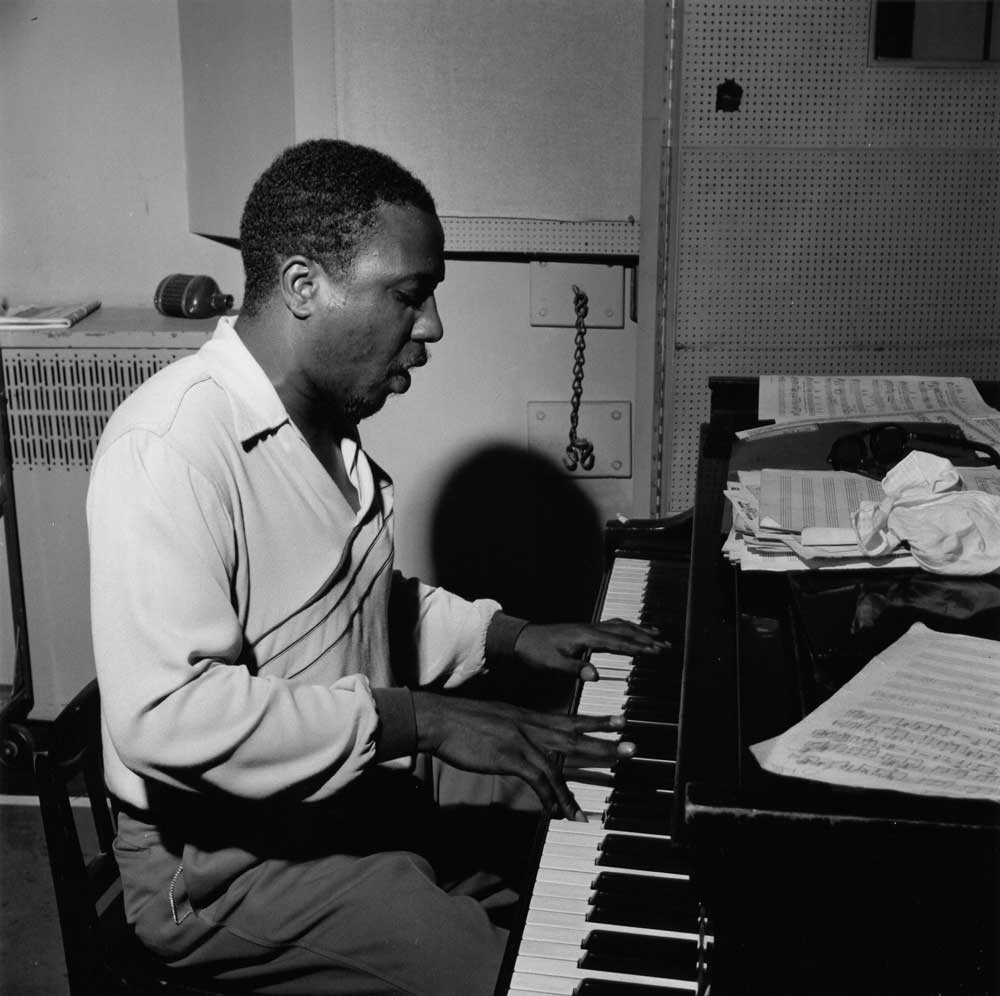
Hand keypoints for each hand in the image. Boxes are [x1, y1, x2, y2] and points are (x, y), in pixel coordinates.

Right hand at [411, 691, 634, 820]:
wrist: (438, 719)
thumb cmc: (461, 723)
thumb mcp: (496, 720)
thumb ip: (515, 730)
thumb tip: (525, 742)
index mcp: (527, 716)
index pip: (569, 717)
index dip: (596, 720)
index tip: (620, 720)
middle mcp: (529, 725)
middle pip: (574, 735)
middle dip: (605, 741)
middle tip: (631, 746)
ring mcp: (521, 741)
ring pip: (562, 759)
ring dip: (587, 774)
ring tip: (609, 784)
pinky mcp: (509, 757)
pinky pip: (539, 780)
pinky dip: (553, 797)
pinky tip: (562, 811)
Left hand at [513, 619, 669, 682]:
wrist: (521, 639)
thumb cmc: (535, 651)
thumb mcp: (553, 664)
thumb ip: (575, 669)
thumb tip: (595, 675)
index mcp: (585, 636)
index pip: (618, 642)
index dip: (638, 647)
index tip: (655, 651)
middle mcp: (590, 628)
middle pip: (624, 631)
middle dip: (646, 638)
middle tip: (665, 645)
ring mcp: (588, 627)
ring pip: (620, 626)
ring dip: (639, 630)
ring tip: (657, 635)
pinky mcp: (585, 630)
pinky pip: (611, 625)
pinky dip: (626, 627)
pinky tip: (631, 630)